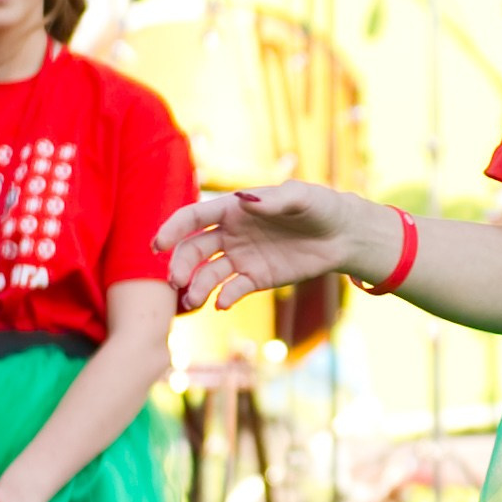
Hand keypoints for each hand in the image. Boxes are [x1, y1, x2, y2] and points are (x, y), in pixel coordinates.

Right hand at [154, 181, 393, 316]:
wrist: (343, 235)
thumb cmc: (321, 207)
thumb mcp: (302, 197)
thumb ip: (274, 200)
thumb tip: (244, 201)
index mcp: (234, 208)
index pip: (195, 218)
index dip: (174, 229)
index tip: (158, 244)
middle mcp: (231, 234)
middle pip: (195, 249)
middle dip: (181, 264)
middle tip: (175, 281)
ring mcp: (242, 257)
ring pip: (208, 273)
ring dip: (196, 286)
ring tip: (192, 300)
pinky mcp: (256, 278)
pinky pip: (233, 289)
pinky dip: (224, 297)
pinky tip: (222, 303)